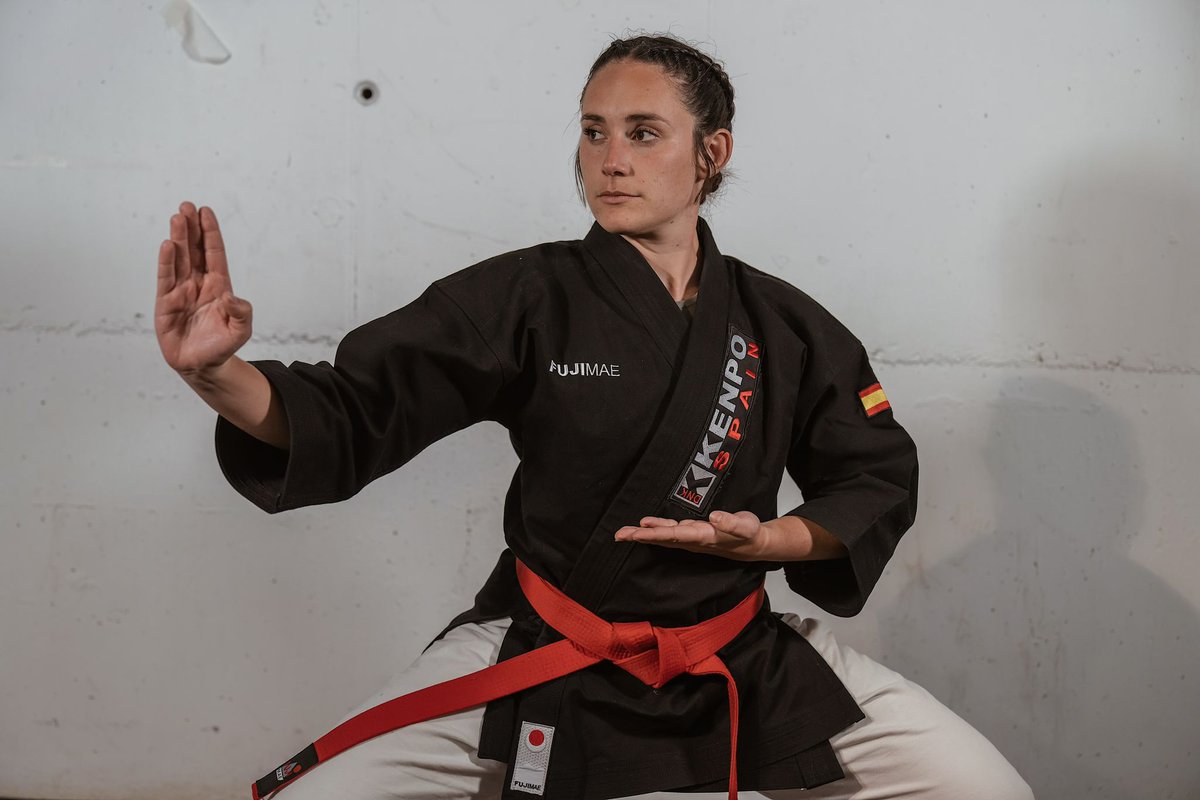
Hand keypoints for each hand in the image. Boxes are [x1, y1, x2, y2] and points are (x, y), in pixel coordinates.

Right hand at [155, 201, 251, 374]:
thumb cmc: (221, 345)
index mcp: (218, 286)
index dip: (210, 233)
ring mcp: (181, 292)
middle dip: (192, 228)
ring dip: (178, 238)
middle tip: (187, 205)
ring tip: (177, 217)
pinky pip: (165, 278)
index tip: (206, 211)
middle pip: (194, 251)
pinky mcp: (165, 303)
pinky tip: (167, 244)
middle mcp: (198, 284)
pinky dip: (166, 261)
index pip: (214, 254)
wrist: (202, 366)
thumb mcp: (241, 330)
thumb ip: (242, 314)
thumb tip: (233, 299)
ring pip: (179, 259)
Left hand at [614, 510, 771, 560]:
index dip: (655, 533)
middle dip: (641, 536)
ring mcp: (692, 537)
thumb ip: (731, 523)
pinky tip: (645, 526)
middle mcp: (693, 539)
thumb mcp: (746, 527)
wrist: (754, 546)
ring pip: (664, 535)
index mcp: (703, 537)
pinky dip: (656, 529)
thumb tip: (715, 517)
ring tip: (625, 532)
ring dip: (644, 533)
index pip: (674, 535)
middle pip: (663, 537)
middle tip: (619, 535)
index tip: (638, 532)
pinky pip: (670, 531)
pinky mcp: (693, 533)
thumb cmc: (749, 535)